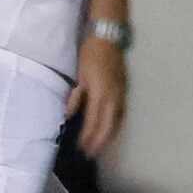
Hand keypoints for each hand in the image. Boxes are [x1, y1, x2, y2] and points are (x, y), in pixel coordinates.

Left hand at [65, 35, 127, 156]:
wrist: (109, 38)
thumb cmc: (91, 55)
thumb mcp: (79, 76)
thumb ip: (75, 97)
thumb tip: (68, 116)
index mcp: (100, 94)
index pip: (94, 122)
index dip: (88, 137)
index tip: (82, 149)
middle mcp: (113, 98)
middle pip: (108, 126)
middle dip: (99, 142)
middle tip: (91, 155)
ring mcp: (121, 95)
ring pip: (117, 122)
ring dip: (108, 136)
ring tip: (100, 147)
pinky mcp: (124, 91)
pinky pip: (121, 114)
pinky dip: (115, 125)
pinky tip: (110, 130)